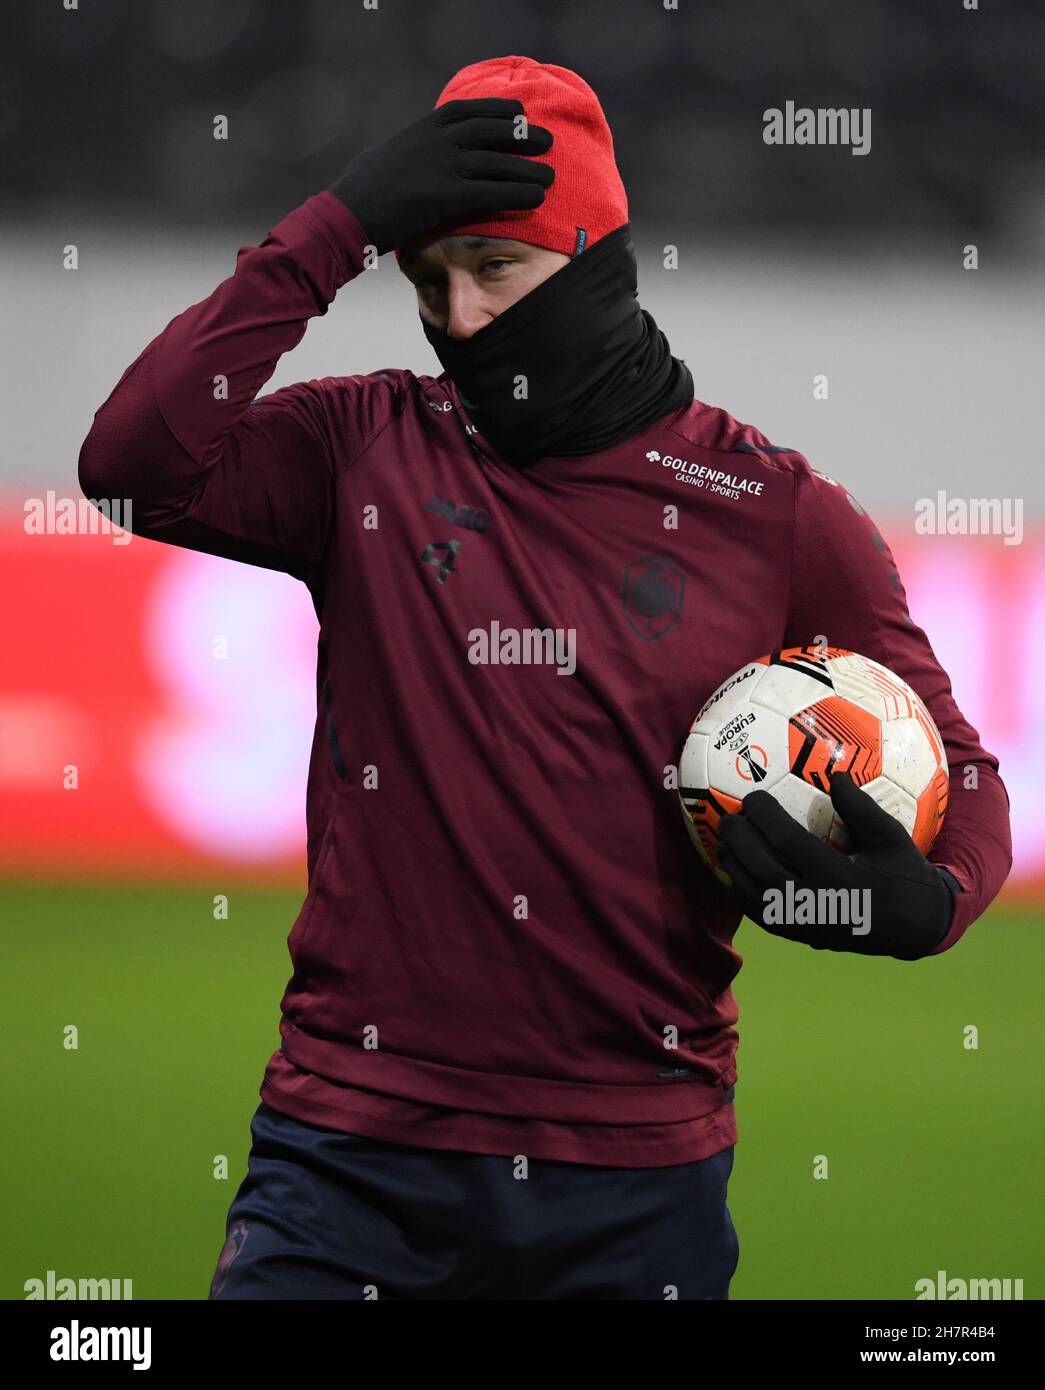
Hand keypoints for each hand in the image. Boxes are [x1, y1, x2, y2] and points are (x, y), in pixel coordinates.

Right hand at [327, 97, 554, 254]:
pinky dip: (517, 194)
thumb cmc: (358, 194)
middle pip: (489, 131)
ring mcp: (441, 166)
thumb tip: (411, 156)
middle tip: (546, 141)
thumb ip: (407, 153)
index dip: (496, 111)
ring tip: (551, 175)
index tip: (518, 114)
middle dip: (521, 135)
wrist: (345, 214)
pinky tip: (536, 198)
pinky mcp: (445, 196)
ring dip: (528, 168)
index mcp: (420, 130)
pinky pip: (491, 192)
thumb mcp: (384, 160)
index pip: (466, 111)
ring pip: (496, 162)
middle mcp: (435, 142)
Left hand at [715, 771, 956, 959]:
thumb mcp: (891, 837)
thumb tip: (834, 774)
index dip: (765, 817)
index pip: (788, 842)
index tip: (752, 796)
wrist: (917, 927)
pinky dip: (743, 897)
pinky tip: (733, 877)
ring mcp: (808, 925)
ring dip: (735, 869)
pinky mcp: (805, 936)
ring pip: (757, 897)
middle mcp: (818, 904)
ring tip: (723, 844)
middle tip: (727, 819)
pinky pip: (765, 918)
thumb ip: (861, 808)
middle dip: (740, 842)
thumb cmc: (906, 874)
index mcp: (839, 878)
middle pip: (763, 869)